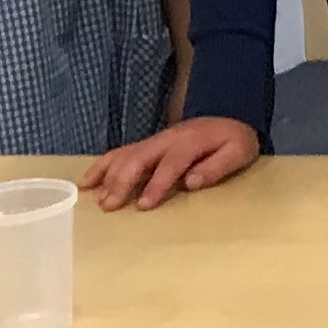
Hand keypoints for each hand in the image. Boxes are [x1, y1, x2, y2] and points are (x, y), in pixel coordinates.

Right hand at [90, 115, 260, 209]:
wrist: (230, 121)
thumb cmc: (235, 142)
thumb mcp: (239, 153)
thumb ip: (217, 167)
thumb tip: (191, 183)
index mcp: (190, 142)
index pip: (170, 165)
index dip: (156, 185)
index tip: (142, 205)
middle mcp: (167, 139)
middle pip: (139, 158)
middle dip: (122, 182)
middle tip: (109, 206)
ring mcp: (155, 140)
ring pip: (125, 154)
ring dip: (108, 175)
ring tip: (96, 198)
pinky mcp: (148, 143)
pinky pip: (121, 152)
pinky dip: (103, 165)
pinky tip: (88, 181)